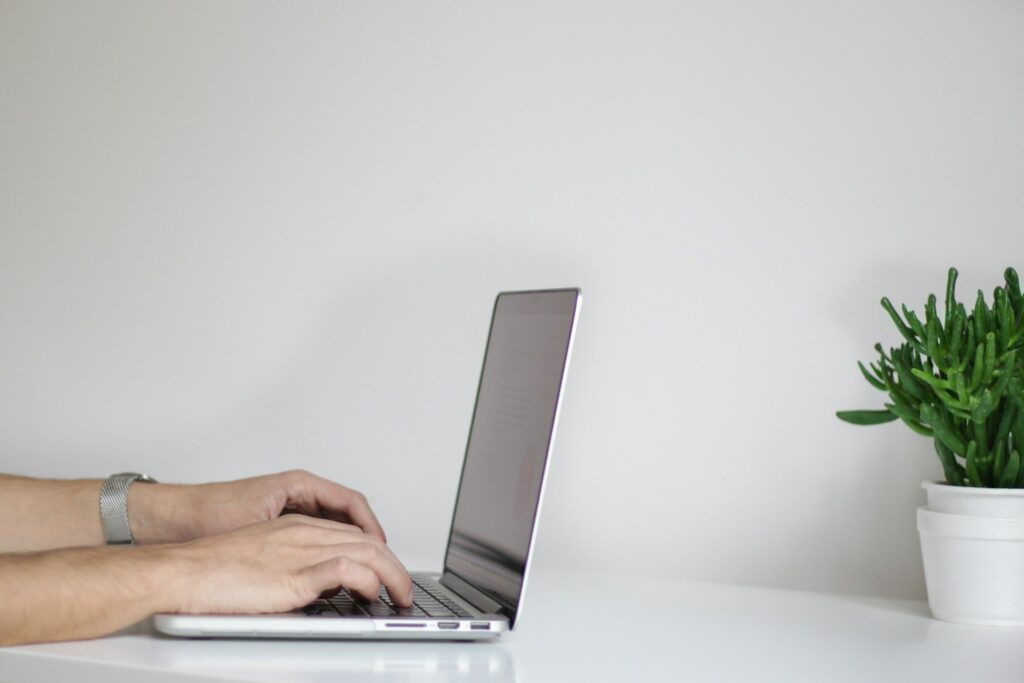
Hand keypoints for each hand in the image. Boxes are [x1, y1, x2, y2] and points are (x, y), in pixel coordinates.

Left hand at [130, 470, 386, 544]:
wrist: (172, 519)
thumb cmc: (208, 513)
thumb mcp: (260, 526)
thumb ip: (296, 539)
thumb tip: (331, 556)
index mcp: (299, 484)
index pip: (351, 502)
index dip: (371, 526)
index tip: (381, 547)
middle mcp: (298, 492)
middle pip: (347, 513)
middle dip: (366, 537)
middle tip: (380, 562)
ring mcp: (290, 506)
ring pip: (333, 525)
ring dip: (349, 544)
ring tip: (362, 567)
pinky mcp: (280, 522)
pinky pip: (317, 534)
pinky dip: (329, 549)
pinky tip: (331, 568)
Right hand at [163, 514, 413, 613]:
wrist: (183, 571)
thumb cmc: (211, 571)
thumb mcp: (262, 563)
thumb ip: (293, 569)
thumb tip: (318, 591)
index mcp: (295, 527)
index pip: (352, 533)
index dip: (377, 553)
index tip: (388, 572)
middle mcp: (303, 533)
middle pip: (367, 540)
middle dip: (395, 564)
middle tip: (404, 588)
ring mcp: (301, 550)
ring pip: (367, 551)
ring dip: (392, 575)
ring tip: (400, 596)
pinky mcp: (294, 573)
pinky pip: (347, 570)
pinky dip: (369, 581)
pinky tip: (373, 594)